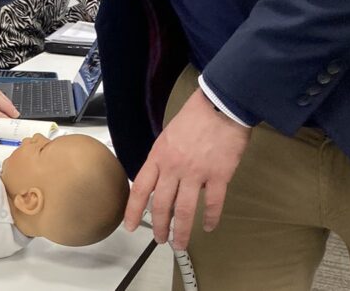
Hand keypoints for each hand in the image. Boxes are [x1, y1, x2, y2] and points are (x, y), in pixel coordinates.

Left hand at [123, 89, 251, 249]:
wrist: (220, 106)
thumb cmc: (195, 117)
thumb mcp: (168, 136)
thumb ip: (164, 158)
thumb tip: (163, 179)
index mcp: (159, 156)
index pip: (141, 189)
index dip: (133, 210)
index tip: (129, 226)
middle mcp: (174, 167)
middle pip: (162, 204)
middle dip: (159, 226)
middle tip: (159, 240)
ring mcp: (197, 173)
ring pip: (185, 210)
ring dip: (181, 230)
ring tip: (180, 243)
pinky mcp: (219, 175)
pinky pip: (213, 203)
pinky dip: (210, 218)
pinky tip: (209, 227)